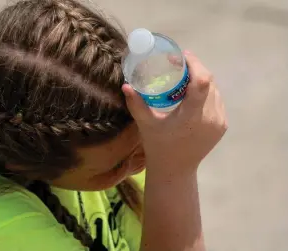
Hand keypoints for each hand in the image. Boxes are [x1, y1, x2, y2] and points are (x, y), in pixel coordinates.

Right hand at [122, 51, 227, 174]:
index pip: (202, 82)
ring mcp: (219, 122)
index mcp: (191, 117)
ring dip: (202, 80)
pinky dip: (207, 92)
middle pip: (209, 83)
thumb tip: (126, 85)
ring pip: (215, 90)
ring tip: (186, 76)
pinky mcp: (222, 125)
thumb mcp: (146, 124)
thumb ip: (136, 104)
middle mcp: (210, 117)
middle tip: (180, 64)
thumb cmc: (157, 146)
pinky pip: (217, 100)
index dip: (194, 65)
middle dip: (196, 69)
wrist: (175, 170)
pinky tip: (194, 93)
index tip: (182, 57)